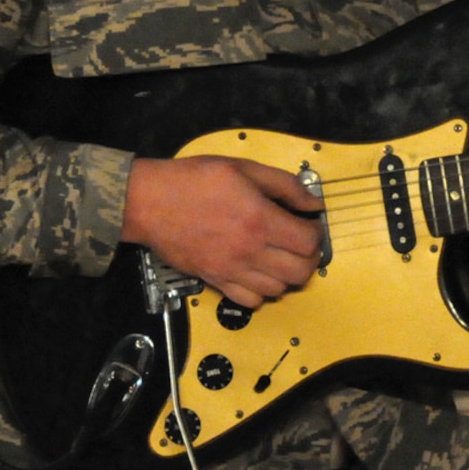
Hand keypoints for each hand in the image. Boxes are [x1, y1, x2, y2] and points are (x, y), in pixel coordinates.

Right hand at [121, 156, 323, 307]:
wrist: (151, 202)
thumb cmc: (194, 181)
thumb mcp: (243, 168)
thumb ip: (283, 185)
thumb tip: (313, 202)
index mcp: (259, 219)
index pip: (308, 242)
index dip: (317, 233)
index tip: (310, 224)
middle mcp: (249, 251)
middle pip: (300, 272)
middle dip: (309, 258)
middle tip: (302, 243)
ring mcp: (232, 270)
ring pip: (279, 290)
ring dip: (287, 275)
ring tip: (281, 257)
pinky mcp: (216, 281)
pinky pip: (251, 301)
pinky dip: (262, 291)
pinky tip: (259, 273)